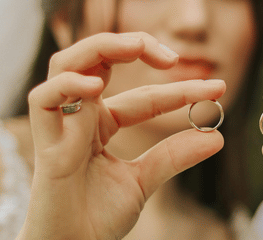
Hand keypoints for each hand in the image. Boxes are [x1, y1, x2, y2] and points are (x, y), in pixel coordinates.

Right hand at [18, 32, 225, 238]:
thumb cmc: (98, 216)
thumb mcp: (145, 180)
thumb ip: (175, 156)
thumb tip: (216, 137)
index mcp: (102, 123)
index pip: (145, 96)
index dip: (181, 91)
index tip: (218, 89)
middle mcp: (81, 116)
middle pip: (97, 59)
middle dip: (133, 45)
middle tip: (173, 56)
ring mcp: (62, 126)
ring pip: (66, 64)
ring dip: (101, 48)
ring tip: (139, 48)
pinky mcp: (45, 143)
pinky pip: (44, 99)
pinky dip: (68, 86)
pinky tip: (96, 88)